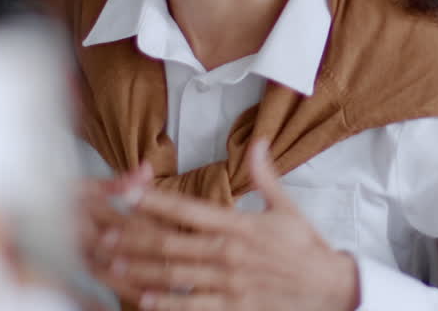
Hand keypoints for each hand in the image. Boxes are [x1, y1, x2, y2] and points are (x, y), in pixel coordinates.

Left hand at [85, 140, 360, 310]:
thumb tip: (258, 142)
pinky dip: (168, 303)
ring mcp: (230, 283)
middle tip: (104, 230)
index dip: (155, 202)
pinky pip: (195, 307)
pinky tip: (143, 299)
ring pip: (176, 275)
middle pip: (172, 242)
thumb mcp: (287, 209)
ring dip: (140, 268)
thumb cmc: (307, 249)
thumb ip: (266, 176)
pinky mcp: (235, 307)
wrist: (332, 289)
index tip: (128, 193)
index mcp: (238, 225)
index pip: (189, 210)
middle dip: (134, 236)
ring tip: (112, 262)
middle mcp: (229, 253)